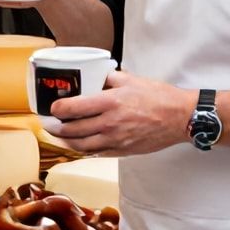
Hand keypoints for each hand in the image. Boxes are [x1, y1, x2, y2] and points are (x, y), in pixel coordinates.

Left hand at [48, 71, 193, 156]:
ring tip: (60, 134)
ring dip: (66, 141)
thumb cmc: (158, 97)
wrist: (180, 118)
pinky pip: (96, 153)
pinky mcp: (122, 151)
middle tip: (49, 122)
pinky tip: (79, 144)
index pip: (72, 108)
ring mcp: (115, 140)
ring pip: (81, 145)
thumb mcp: (130, 79)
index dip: (56, 109)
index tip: (51, 107)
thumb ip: (107, 78)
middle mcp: (109, 123)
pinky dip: (83, 149)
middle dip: (55, 127)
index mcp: (109, 102)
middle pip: (72, 130)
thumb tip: (92, 77)